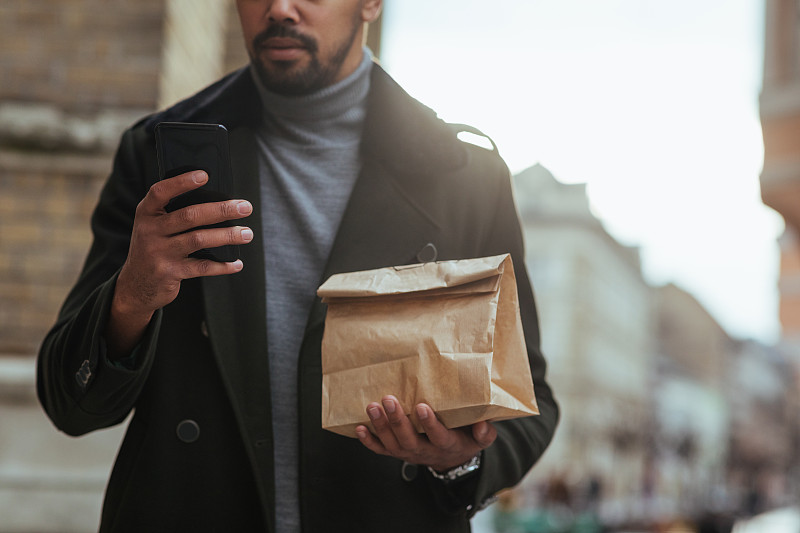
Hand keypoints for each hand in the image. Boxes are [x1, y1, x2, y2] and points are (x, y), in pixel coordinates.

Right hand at [107, 170, 252, 356]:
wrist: (136, 285)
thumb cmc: (154, 248)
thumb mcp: (154, 227)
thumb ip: (174, 213)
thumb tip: (217, 201)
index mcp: (146, 213)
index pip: (161, 192)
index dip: (182, 182)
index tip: (205, 175)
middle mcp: (150, 231)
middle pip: (189, 215)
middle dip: (221, 210)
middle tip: (245, 207)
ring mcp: (159, 252)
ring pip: (198, 239)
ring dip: (226, 236)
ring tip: (247, 234)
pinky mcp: (169, 273)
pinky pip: (201, 267)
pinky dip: (222, 265)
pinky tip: (236, 263)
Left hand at [355, 395, 496, 471]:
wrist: (452, 459)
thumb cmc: (465, 438)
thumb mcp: (481, 439)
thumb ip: (485, 432)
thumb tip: (482, 425)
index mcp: (447, 445)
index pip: (438, 437)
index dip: (430, 424)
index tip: (422, 406)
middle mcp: (425, 451)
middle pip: (409, 440)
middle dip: (397, 421)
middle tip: (388, 400)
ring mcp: (409, 453)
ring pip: (392, 444)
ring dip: (380, 427)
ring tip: (372, 406)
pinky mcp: (397, 452)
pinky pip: (381, 450)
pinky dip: (368, 441)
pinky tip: (358, 428)